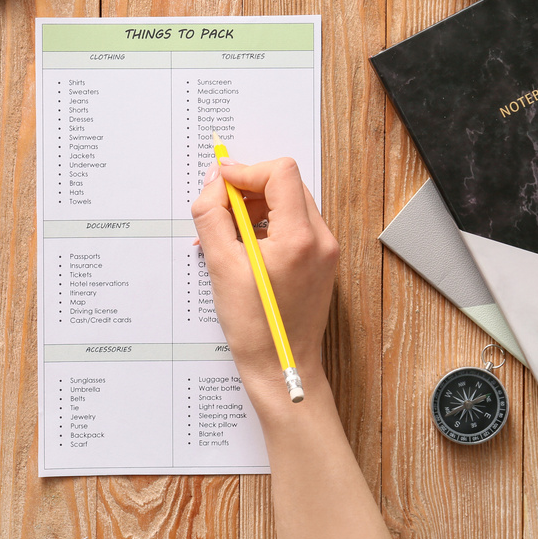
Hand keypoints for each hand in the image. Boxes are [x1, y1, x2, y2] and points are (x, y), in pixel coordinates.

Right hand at [190, 157, 337, 403]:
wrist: (281, 367)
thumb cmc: (255, 327)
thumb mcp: (221, 265)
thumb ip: (212, 215)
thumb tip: (213, 183)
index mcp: (300, 238)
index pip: (280, 173)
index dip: (245, 171)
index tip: (220, 182)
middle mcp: (321, 240)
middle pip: (286, 185)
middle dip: (249, 189)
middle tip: (219, 208)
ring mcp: (325, 251)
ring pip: (290, 204)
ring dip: (256, 208)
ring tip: (226, 233)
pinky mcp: (321, 262)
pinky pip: (294, 226)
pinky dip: (268, 226)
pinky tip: (244, 247)